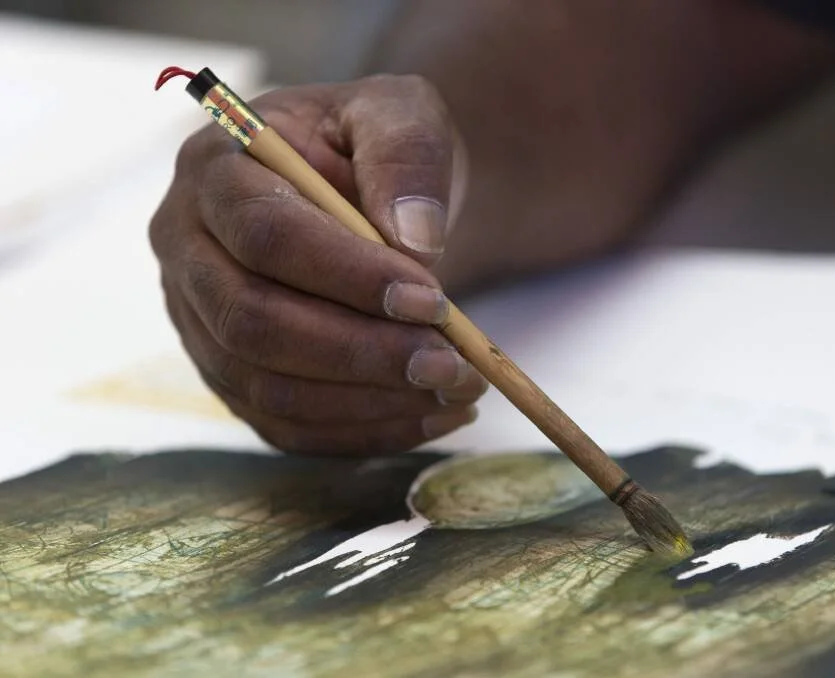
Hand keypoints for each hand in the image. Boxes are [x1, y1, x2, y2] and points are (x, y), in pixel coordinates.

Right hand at [149, 75, 483, 454]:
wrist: (371, 197)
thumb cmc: (377, 150)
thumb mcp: (401, 115)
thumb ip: (406, 157)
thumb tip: (413, 242)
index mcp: (215, 167)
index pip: (266, 234)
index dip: (348, 276)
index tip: (432, 301)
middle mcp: (187, 248)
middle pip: (252, 321)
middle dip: (359, 352)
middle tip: (450, 364)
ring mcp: (199, 322)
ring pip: (267, 387)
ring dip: (370, 400)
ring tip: (456, 389)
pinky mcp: (231, 375)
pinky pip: (285, 426)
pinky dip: (364, 432)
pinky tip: (431, 415)